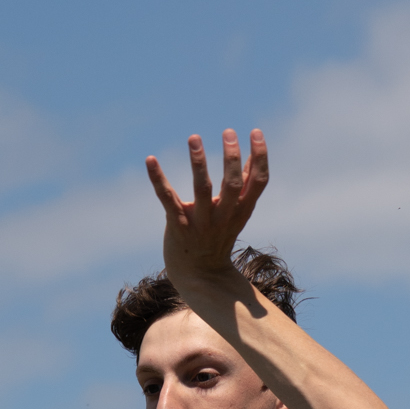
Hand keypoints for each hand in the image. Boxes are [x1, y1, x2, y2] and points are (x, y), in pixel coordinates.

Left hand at [145, 129, 269, 284]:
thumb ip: (244, 187)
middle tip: (228, 132)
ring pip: (203, 190)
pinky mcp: (178, 226)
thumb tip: (252, 157)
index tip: (255, 132)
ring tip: (194, 138)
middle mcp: (224, 217)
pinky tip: (150, 159)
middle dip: (231, 158)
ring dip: (199, 163)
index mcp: (241, 210)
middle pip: (233, 185)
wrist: (200, 276)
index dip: (260, 157)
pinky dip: (158, 179)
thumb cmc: (219, 238)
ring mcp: (201, 222)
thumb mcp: (237, 214)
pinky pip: (167, 199)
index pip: (258, 182)